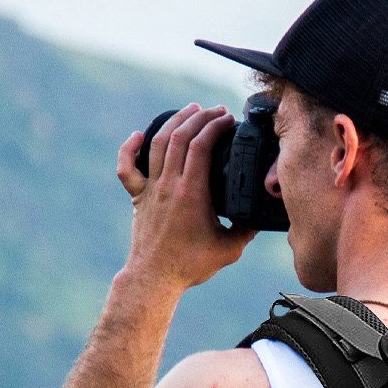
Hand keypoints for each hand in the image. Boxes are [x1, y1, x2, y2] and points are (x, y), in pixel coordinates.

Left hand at [115, 103, 257, 289]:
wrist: (155, 277)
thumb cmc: (190, 265)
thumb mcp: (229, 249)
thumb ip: (246, 230)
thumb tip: (260, 217)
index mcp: (192, 192)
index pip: (202, 145)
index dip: (216, 126)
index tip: (228, 120)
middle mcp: (170, 185)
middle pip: (181, 136)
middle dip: (200, 117)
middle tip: (216, 111)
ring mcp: (151, 189)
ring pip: (158, 142)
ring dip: (175, 121)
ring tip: (190, 111)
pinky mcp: (138, 197)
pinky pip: (127, 167)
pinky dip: (130, 147)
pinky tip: (140, 135)